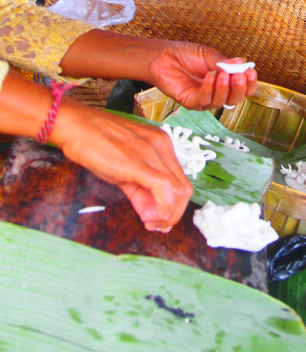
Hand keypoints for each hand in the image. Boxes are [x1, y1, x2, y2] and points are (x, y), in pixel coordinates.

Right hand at [53, 102, 191, 230]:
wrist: (75, 126)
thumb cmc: (96, 144)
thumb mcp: (125, 167)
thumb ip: (141, 189)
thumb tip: (151, 214)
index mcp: (161, 144)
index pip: (180, 181)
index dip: (174, 206)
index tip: (158, 219)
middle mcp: (162, 146)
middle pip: (184, 189)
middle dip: (173, 214)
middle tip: (155, 225)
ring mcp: (153, 152)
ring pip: (178, 192)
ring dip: (167, 215)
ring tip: (150, 222)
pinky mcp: (139, 162)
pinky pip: (163, 189)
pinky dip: (161, 210)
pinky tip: (147, 218)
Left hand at [147, 42, 257, 109]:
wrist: (164, 56)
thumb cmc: (186, 54)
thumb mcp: (209, 55)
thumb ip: (225, 62)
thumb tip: (243, 63)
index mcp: (226, 81)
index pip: (244, 89)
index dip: (250, 83)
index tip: (251, 72)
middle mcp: (217, 93)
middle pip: (235, 99)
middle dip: (239, 88)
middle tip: (238, 76)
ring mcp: (204, 99)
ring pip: (221, 102)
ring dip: (224, 89)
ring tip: (222, 74)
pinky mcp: (191, 102)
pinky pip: (204, 100)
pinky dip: (209, 89)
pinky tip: (210, 76)